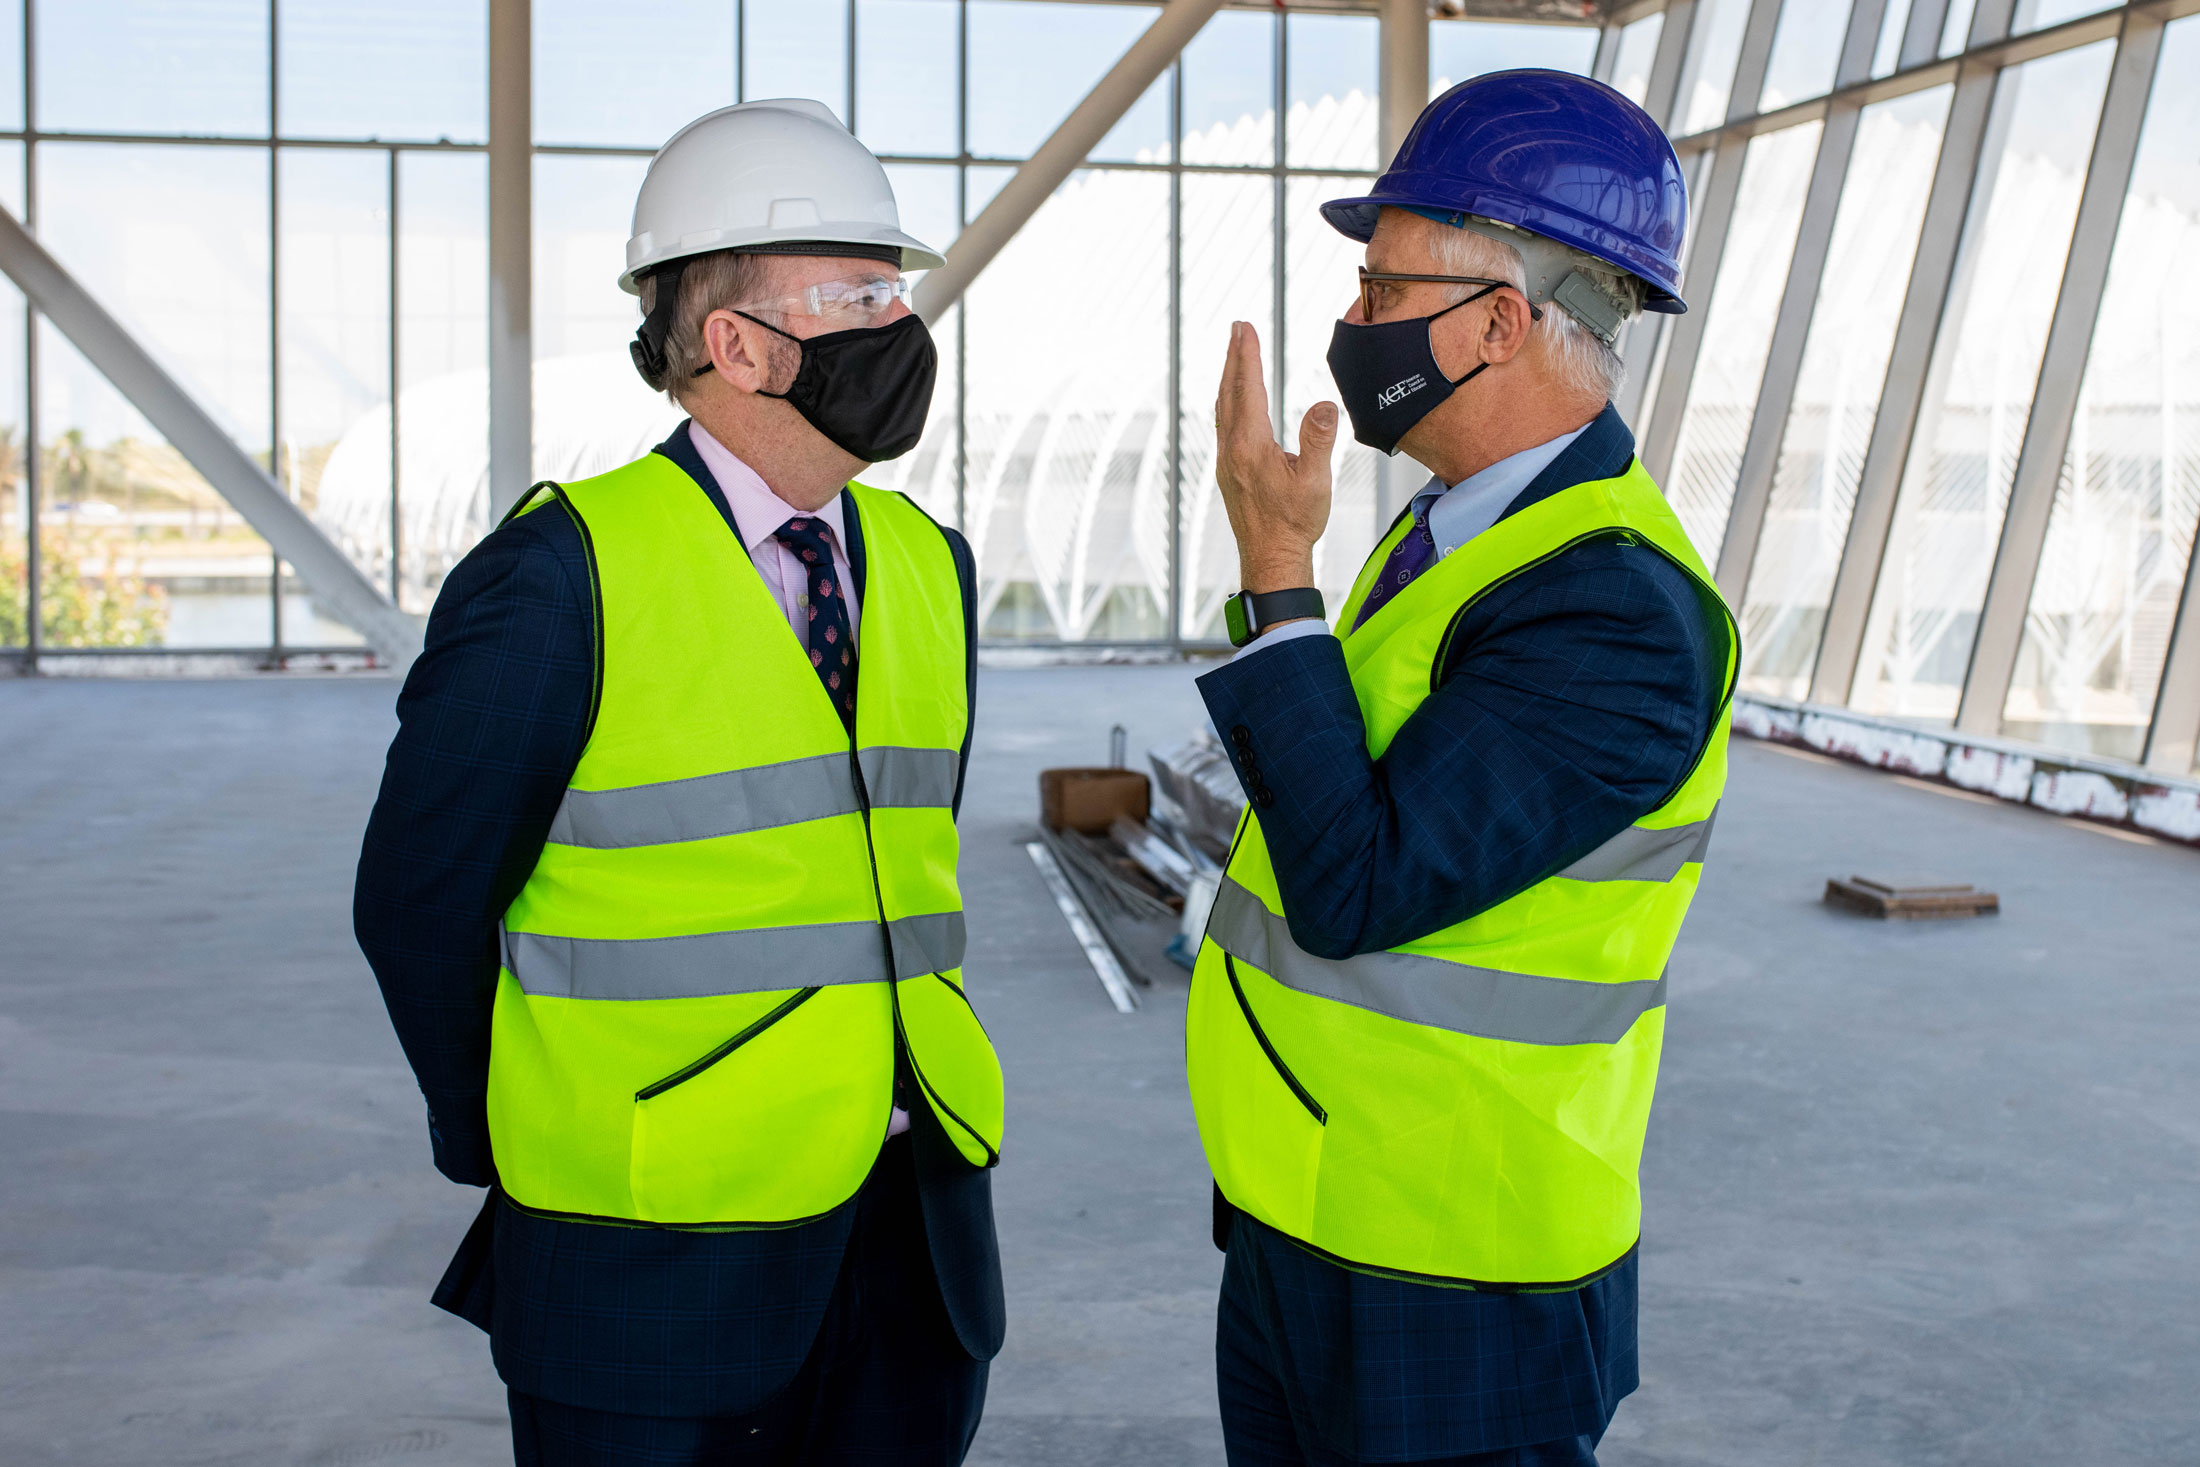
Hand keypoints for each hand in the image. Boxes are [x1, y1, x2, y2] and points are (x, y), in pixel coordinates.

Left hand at [1214, 320, 1337, 593]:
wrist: (1271, 561)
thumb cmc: (1294, 524)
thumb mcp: (1315, 482)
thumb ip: (1318, 440)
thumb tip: (1324, 404)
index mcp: (1251, 447)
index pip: (1248, 390)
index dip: (1247, 356)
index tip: (1245, 328)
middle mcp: (1232, 451)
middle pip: (1229, 393)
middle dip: (1233, 358)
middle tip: (1236, 328)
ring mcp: (1226, 462)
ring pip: (1223, 409)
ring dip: (1228, 378)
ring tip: (1234, 355)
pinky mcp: (1228, 473)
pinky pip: (1223, 426)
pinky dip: (1228, 402)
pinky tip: (1233, 403)